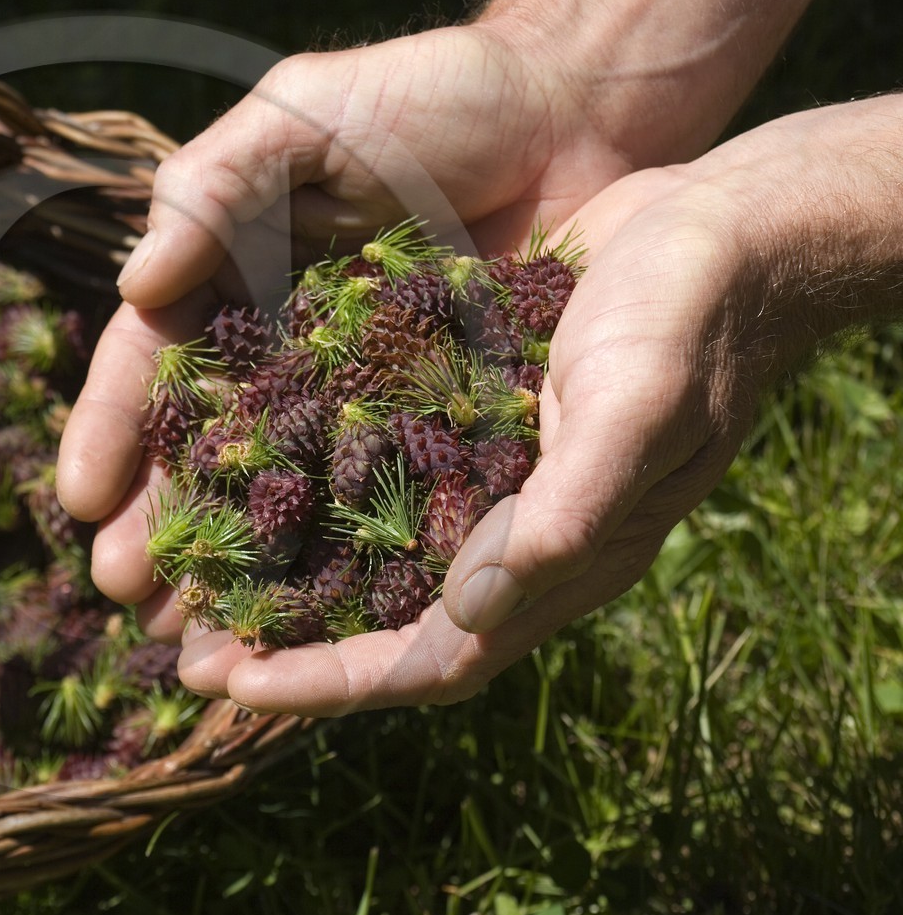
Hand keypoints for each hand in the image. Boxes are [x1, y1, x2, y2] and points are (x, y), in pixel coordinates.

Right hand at [57, 23, 644, 642]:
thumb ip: (217, 183)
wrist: (577, 107)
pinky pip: (381, 502)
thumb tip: (137, 283)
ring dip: (236, 567)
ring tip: (193, 638)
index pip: (152, 361)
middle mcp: (280, 347)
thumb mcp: (307, 114)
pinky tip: (314, 621)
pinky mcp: (438, 425)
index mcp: (229, 274)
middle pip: (203, 448)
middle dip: (161, 524)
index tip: (80, 499)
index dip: (110, 428)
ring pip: (281, 494)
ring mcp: (358, 394)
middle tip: (125, 598)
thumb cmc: (434, 92)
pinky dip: (343, 562)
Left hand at [168, 95, 902, 714]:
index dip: (331, 682)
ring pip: (370, 556)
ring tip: (197, 572)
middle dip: (288, 644)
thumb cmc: (692, 320)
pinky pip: (380, 472)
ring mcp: (489, 479)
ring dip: (287, 571)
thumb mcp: (635, 410)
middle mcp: (512, 536)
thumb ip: (570, 511)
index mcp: (556, 562)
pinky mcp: (469, 416)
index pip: (429, 660)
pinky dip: (314, 482)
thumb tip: (479, 610)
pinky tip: (251, 463)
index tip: (235, 685)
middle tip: (183, 644)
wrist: (730, 230)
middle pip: (382, 624)